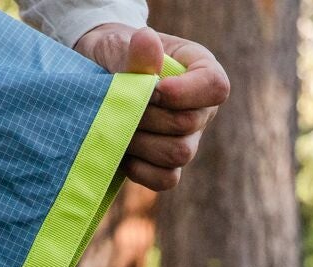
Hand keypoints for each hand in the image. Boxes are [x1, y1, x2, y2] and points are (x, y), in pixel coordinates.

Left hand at [73, 24, 229, 190]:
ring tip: (118, 125)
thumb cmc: (115, 55)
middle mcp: (201, 108)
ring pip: (178, 155)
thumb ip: (136, 51)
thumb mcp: (121, 45)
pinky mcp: (168, 165)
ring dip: (141, 142)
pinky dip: (142, 170)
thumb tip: (148, 41)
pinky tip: (123, 153)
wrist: (97, 78)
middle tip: (121, 103)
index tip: (156, 89)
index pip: (215, 86)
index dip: (186, 93)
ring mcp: (188, 140)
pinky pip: (166, 179)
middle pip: (189, 125)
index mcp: (200, 70)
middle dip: (149, 116)